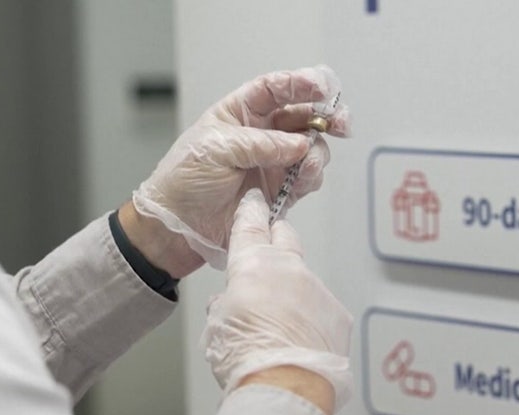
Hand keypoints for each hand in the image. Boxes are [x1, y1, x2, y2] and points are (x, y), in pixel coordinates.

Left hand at [132, 65, 349, 269]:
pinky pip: (307, 179)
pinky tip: (303, 179)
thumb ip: (259, 144)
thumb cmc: (183, 181)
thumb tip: (298, 143)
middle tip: (341, 122)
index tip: (322, 87)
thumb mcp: (214, 150)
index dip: (300, 84)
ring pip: (312, 149)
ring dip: (317, 153)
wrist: (178, 227)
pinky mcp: (280, 191)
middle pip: (304, 116)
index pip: (276, 89)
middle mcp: (261, 135)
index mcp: (240, 113)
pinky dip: (311, 177)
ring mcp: (273, 163)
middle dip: (326, 117)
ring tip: (306, 163)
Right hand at [201, 188, 352, 411]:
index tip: (253, 203)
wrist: (285, 385)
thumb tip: (231, 304)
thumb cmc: (245, 356)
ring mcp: (318, 290)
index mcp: (254, 264)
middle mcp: (290, 269)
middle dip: (277, 241)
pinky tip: (301, 342)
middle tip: (268, 253)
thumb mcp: (216, 326)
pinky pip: (323, 308)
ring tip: (280, 328)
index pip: (251, 225)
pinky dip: (312, 320)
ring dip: (294, 295)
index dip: (251, 212)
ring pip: (305, 281)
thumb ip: (226, 304)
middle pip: (286, 239)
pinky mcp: (338, 314)